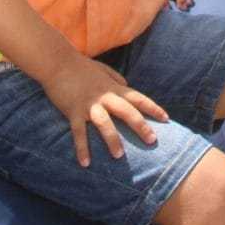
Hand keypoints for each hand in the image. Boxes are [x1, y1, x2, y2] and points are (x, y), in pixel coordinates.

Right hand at [43, 55, 168, 165]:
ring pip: (104, 123)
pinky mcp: (73, 111)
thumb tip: (127, 85)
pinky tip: (85, 163)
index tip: (166, 119)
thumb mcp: (103, 69)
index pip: (138, 98)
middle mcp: (104, 96)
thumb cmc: (80, 66)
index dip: (153, 108)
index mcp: (113, 87)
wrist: (57, 61)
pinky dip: (82, 148)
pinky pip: (78, 133)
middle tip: (152, 141)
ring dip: (112, 140)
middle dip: (141, 126)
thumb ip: (116, 78)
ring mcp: (89, 104)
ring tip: (119, 156)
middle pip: (127, 111)